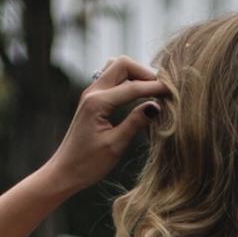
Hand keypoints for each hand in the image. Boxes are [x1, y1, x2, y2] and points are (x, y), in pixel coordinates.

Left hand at [45, 56, 169, 194]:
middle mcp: (92, 92)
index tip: (173, 92)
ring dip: (134, 74)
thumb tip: (156, 107)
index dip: (154, 88)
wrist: (64, 171)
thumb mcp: (115, 146)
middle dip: (144, 73)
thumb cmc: (87, 164)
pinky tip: (137, 94)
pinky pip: (111, 78)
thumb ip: (135, 122)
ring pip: (116, 67)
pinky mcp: (92, 99)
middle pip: (123, 64)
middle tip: (161, 88)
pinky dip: (126, 80)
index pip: (132, 87)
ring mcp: (91, 93)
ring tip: (150, 90)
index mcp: (98, 103)